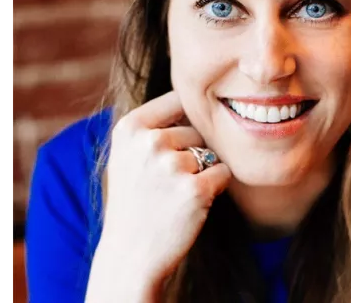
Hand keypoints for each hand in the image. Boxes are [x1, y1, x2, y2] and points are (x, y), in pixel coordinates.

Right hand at [85, 91, 231, 302]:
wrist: (131, 254)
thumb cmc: (134, 201)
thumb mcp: (127, 154)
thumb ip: (153, 125)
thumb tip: (195, 96)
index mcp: (130, 128)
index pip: (178, 100)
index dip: (184, 122)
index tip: (174, 144)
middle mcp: (149, 142)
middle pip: (197, 130)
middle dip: (192, 153)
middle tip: (167, 183)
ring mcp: (172, 165)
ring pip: (211, 152)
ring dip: (203, 172)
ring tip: (175, 195)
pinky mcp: (195, 189)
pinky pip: (223, 172)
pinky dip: (215, 187)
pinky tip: (191, 203)